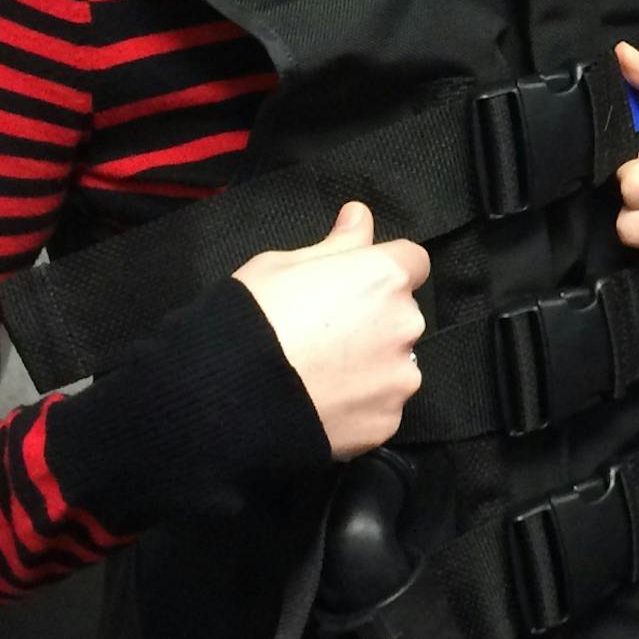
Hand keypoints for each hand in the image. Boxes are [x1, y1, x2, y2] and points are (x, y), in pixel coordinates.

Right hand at [231, 201, 429, 458]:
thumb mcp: (282, 264)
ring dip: (371, 364)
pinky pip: (381, 405)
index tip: (354, 284)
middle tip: (324, 333)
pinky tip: (321, 403)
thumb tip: (359, 216)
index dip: (382, 271)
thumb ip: (336, 244)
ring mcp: (399, 377)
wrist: (228, 397)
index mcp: (384, 278)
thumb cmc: (252, 319)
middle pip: (402, 315)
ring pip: (395, 363)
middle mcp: (405, 324)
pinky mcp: (387, 422)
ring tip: (319, 374)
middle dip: (374, 320)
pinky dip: (360, 404)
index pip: (411, 261)